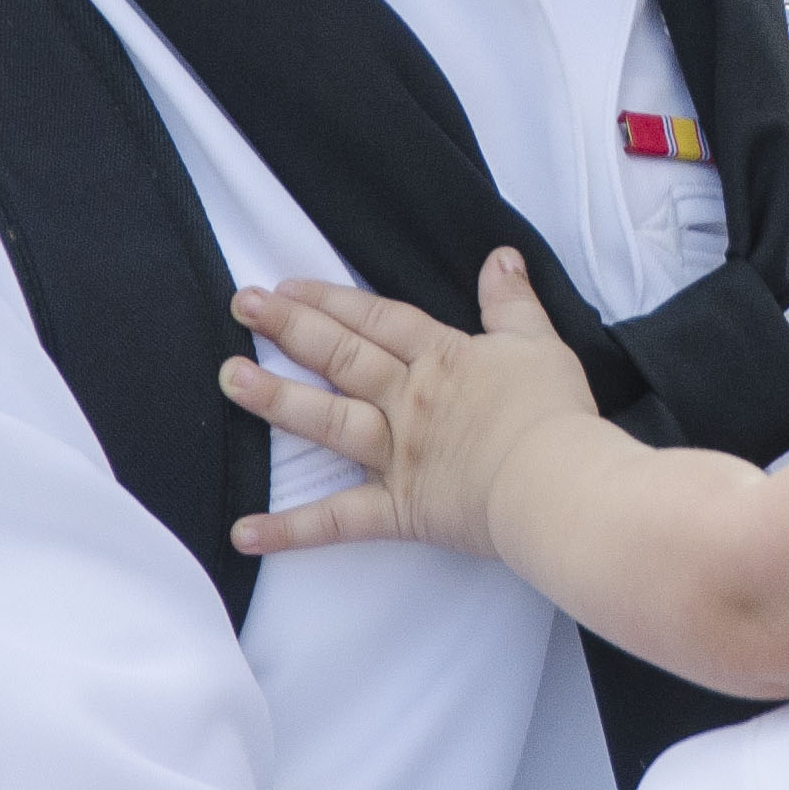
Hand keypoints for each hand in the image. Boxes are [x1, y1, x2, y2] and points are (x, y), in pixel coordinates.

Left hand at [220, 247, 584, 557]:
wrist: (557, 480)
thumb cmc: (554, 413)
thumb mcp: (540, 343)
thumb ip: (513, 302)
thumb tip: (500, 257)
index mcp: (442, 359)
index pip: (378, 320)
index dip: (331, 299)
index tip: (287, 285)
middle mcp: (409, 401)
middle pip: (342, 356)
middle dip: (289, 327)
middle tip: (242, 304)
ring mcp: (398, 455)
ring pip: (328, 421)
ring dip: (276, 400)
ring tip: (231, 379)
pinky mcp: (399, 509)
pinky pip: (338, 521)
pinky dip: (292, 530)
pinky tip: (244, 531)